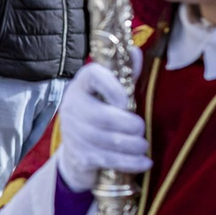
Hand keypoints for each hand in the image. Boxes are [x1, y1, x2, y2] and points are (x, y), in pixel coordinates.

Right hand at [56, 52, 150, 192]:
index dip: (111, 85)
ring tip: (143, 146)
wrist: (76, 154)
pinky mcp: (80, 156)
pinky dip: (130, 162)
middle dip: (129, 125)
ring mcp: (73, 133)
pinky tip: (144, 162)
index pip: (92, 76)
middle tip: (141, 129)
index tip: (126, 100)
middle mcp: (72, 107)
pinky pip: (108, 159)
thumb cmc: (99, 116)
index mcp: (81, 87)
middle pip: (102, 116)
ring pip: (107, 140)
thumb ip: (124, 74)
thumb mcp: (110, 94)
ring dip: (133, 145)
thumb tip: (136, 52)